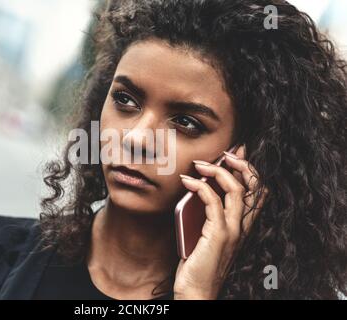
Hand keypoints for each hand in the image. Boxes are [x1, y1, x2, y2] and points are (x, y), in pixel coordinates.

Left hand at [173, 145, 266, 298]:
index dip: (249, 170)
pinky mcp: (219, 236)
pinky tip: (187, 182)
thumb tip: (198, 189)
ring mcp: (233, 232)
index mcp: (242, 227)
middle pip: (255, 187)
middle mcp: (243, 228)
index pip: (257, 192)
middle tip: (225, 154)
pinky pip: (213, 202)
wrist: (195, 291)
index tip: (234, 155)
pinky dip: (200, 186)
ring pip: (237, 190)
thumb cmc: (198, 263)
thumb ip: (206, 214)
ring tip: (201, 163)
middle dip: (242, 164)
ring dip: (218, 171)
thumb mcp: (203, 233)